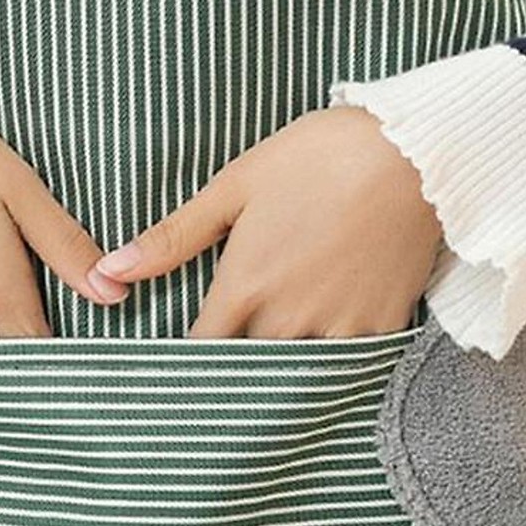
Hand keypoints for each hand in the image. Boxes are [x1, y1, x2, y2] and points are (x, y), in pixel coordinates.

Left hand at [90, 104, 442, 337]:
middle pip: (246, 369)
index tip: (184, 362)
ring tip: (278, 359)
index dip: (188, 361)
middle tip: (231, 363)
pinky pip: (348, 364)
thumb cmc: (318, 158)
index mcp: (245, 288)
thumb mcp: (236, 187)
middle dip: (234, 369)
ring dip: (282, 369)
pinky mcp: (381, 328)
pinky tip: (328, 343)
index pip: (201, 351)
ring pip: (295, 373)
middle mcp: (286, 321)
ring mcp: (336, 330)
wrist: (415, 151)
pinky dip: (334, 360)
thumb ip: (174, 237)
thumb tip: (110, 270)